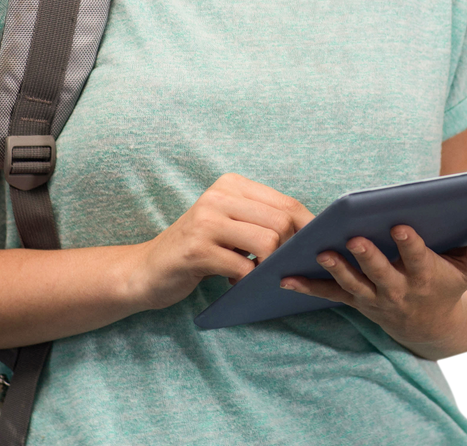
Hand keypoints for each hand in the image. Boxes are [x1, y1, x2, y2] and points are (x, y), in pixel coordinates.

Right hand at [133, 172, 315, 310]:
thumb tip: (312, 236)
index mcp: (231, 185)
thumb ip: (262, 221)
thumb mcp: (230, 225)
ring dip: (269, 268)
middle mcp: (219, 196)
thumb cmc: (199, 249)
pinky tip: (234, 282)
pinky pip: (243, 268)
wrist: (148, 269)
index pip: (287, 203)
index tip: (317, 250)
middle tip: (279, 269)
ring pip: (267, 243)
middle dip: (289, 252)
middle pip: (281, 223)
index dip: (309, 230)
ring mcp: (206, 221)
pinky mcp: (197, 250)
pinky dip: (248, 281)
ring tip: (256, 275)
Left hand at [279, 218, 466, 350]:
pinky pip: (329, 295)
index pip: (417, 258)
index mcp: (426, 276)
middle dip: (368, 256)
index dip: (409, 244)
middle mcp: (399, 289)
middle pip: (381, 272)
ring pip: (353, 283)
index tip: (400, 225)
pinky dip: (306, 287)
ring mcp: (375, 297)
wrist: (433, 328)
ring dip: (336, 269)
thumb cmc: (450, 284)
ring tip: (320, 252)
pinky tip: (283, 278)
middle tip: (354, 238)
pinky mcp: (357, 300)